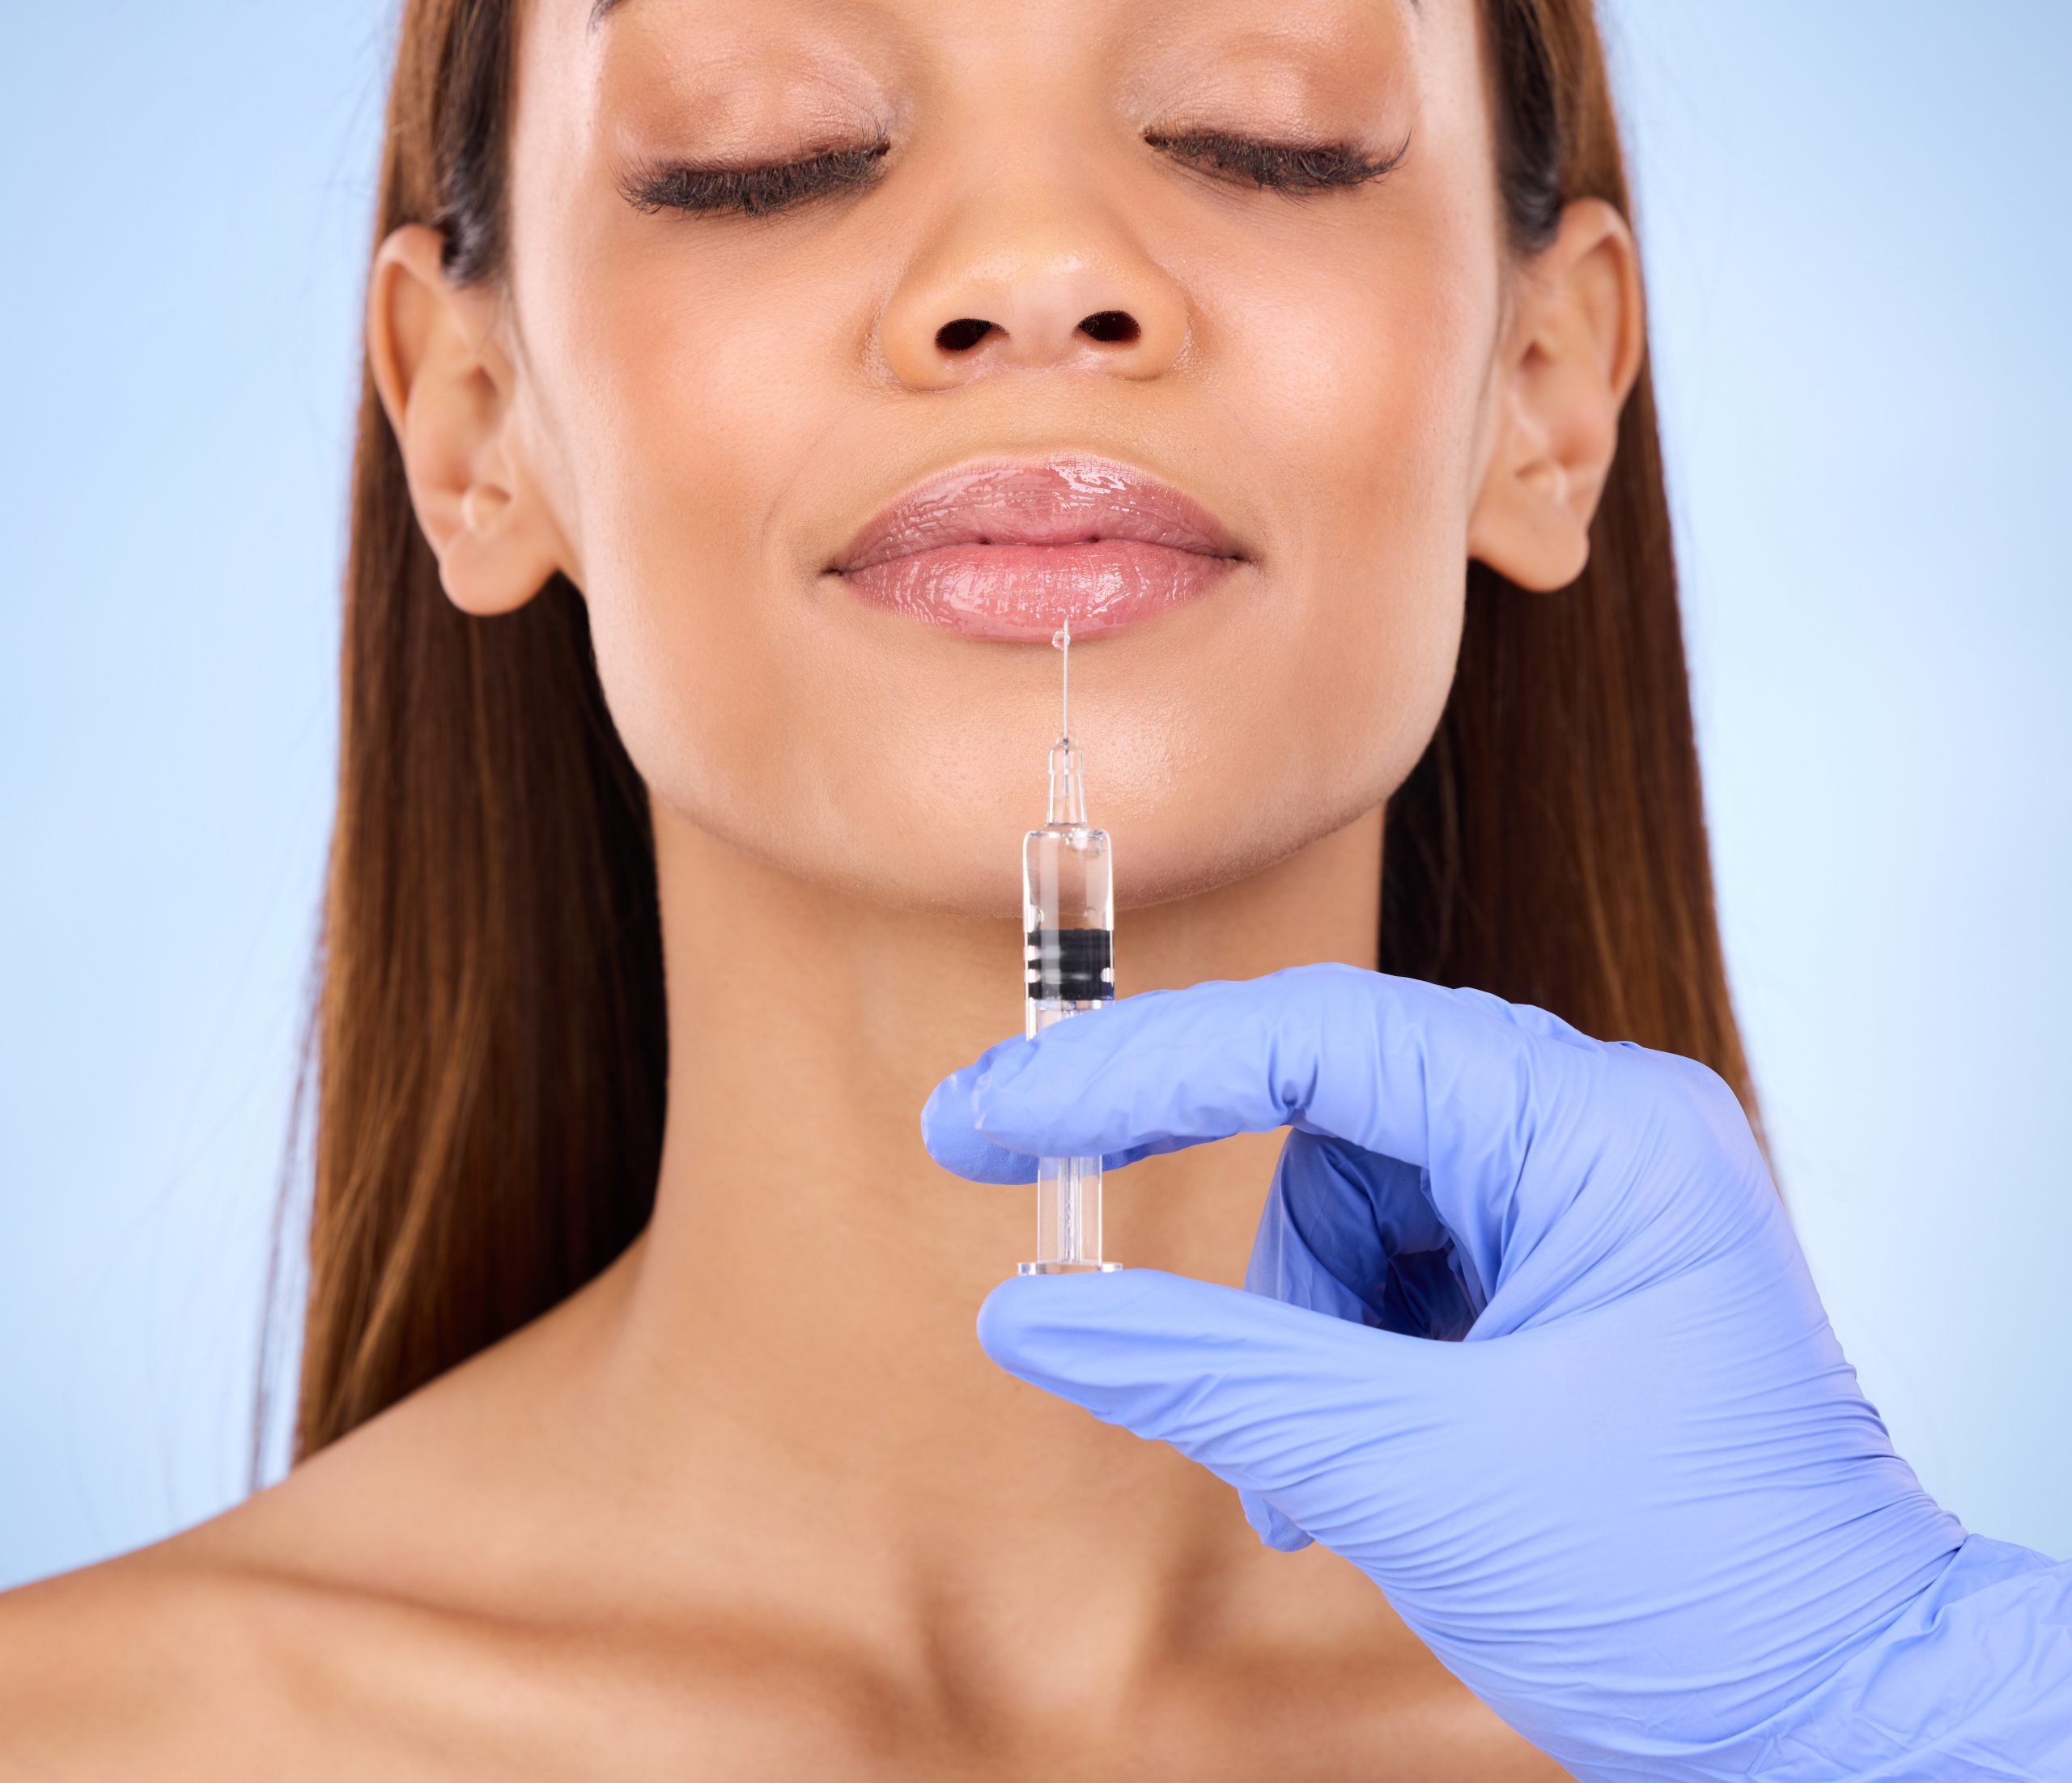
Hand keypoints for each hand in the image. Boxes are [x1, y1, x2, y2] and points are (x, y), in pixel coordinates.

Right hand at [923, 965, 2068, 1780]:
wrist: (1838, 1716)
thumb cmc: (1684, 1591)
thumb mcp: (1411, 1473)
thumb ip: (1207, 1374)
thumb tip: (1025, 1315)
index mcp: (1596, 1132)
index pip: (1321, 1040)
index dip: (1135, 1067)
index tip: (994, 1116)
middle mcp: (1596, 1133)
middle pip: (1329, 1108)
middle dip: (1217, 1209)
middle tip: (1039, 1204)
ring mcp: (1582, 1201)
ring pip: (1347, 1202)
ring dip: (1295, 1332)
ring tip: (1319, 1480)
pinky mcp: (1558, 1273)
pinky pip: (1393, 1268)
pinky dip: (1339, 1359)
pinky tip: (1356, 1468)